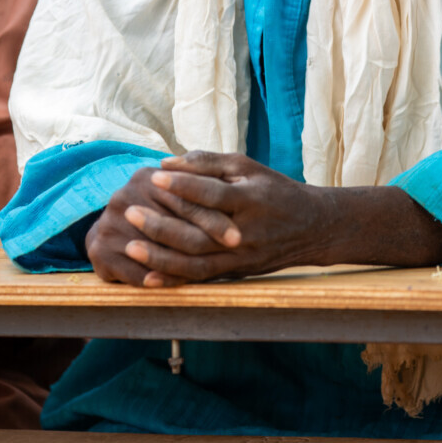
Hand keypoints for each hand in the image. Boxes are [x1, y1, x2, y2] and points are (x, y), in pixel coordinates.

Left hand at [88, 152, 327, 286]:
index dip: (184, 186)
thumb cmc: (275, 190)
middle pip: (199, 234)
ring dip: (160, 257)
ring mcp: (241, 258)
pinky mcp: (236, 274)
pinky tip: (146, 278)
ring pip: (195, 263)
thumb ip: (208, 162)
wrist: (311, 228)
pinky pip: (200, 280)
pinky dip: (172, 280)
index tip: (155, 176)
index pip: (213, 194)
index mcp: (252, 200)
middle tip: (131, 212)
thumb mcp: (249, 168)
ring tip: (130, 245)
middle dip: (162, 225)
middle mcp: (245, 232)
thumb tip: (166, 162)